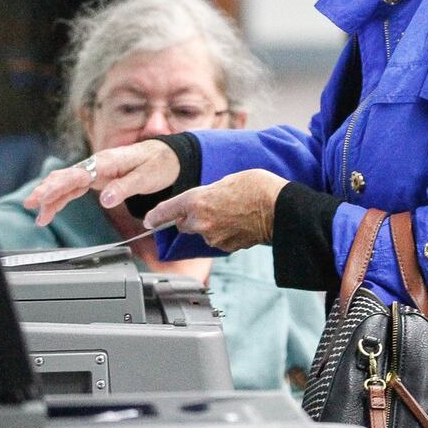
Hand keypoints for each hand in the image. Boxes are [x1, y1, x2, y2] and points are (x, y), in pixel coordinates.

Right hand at [23, 139, 180, 227]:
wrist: (167, 156)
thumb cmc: (158, 163)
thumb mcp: (146, 176)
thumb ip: (125, 187)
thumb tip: (106, 199)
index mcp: (107, 161)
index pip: (78, 174)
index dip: (59, 185)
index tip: (44, 195)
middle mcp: (97, 164)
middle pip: (66, 177)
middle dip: (47, 190)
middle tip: (31, 203)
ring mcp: (95, 171)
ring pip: (66, 183)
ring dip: (50, 196)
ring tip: (36, 212)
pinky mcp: (96, 178)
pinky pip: (74, 188)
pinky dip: (60, 198)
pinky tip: (50, 209)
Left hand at [142, 169, 287, 252]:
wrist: (280, 208)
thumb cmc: (257, 188)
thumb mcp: (226, 180)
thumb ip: (208, 193)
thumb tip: (205, 202)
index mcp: (197, 200)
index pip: (166, 211)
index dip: (155, 216)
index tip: (148, 220)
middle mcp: (201, 222)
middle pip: (184, 224)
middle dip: (191, 217)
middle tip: (209, 205)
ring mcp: (214, 237)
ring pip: (203, 232)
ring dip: (210, 224)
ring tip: (231, 211)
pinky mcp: (227, 247)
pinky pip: (218, 240)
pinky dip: (224, 232)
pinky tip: (239, 221)